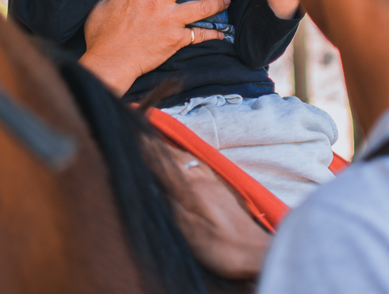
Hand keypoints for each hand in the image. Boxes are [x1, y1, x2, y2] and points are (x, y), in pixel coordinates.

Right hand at [80, 0, 228, 94]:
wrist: (110, 62)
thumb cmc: (102, 34)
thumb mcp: (102, 5)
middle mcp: (157, 1)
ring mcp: (170, 21)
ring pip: (201, 8)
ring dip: (217, 2)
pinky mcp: (176, 40)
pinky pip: (199, 36)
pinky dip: (212, 35)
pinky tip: (222, 34)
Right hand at [149, 140, 271, 279]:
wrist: (256, 254)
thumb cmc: (222, 248)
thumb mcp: (190, 233)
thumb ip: (170, 205)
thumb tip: (152, 184)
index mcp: (191, 190)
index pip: (163, 164)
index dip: (147, 151)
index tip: (132, 137)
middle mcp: (203, 181)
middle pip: (176, 157)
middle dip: (156, 145)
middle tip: (140, 134)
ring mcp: (214, 184)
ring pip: (189, 159)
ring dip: (172, 149)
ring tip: (158, 142)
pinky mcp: (223, 191)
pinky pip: (200, 165)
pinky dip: (187, 158)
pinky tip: (187, 160)